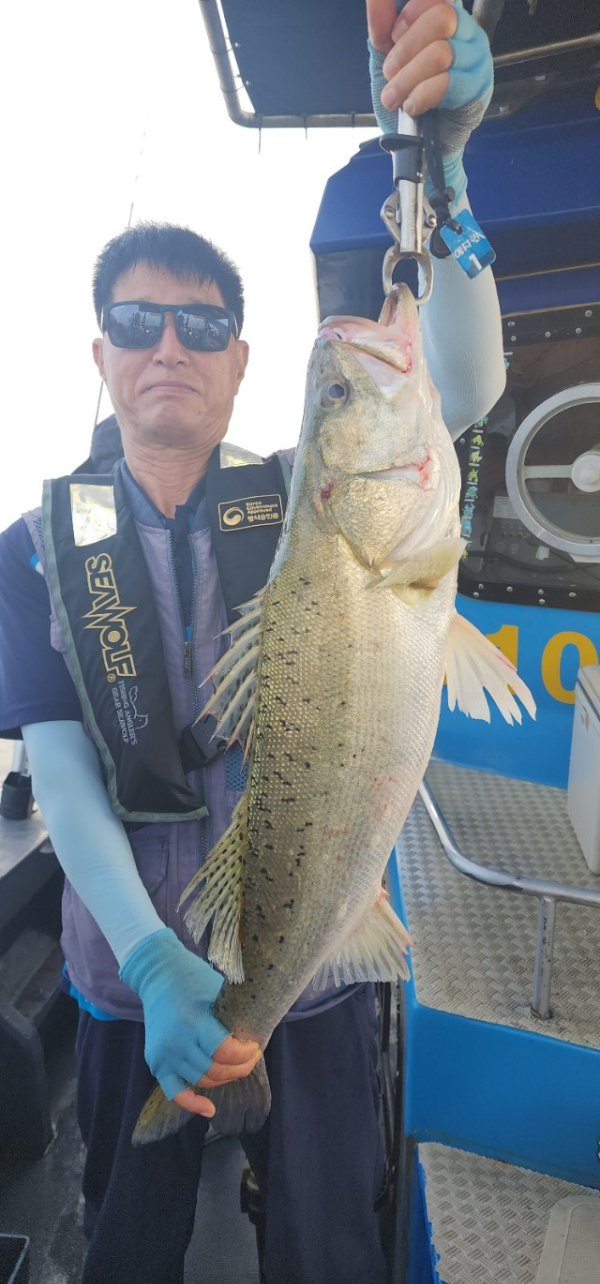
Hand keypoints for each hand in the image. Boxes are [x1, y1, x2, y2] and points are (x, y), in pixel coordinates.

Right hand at [120, 928, 260, 1115]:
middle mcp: (177, 1042)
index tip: (255, 1047)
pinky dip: (191, 1103)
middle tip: (251, 1057)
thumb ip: (233, 1016)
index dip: (245, 1055)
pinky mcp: (155, 1062)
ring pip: (202, 1080)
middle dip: (240, 1068)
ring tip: (235, 1067)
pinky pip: (174, 1092)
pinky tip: (209, 1109)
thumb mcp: (218, 991)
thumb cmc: (193, 978)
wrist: (158, 974)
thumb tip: (259, 1035)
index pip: (225, 1052)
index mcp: (194, 1021)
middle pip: (215, 1070)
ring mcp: (164, 1055)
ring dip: (223, 1078)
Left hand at [367, 0, 492, 201]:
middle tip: (390, 73)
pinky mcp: (478, 90)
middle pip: (442, 18)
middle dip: (406, 49)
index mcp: (449, 19)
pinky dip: (422, 96)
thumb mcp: (386, 59)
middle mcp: (469, 34)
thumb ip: (382, 27)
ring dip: (408, 79)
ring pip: (441, 53)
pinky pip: (448, 83)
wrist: (419, 143)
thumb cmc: (408, 97)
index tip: (392, 39)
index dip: (408, 16)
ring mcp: (478, 61)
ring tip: (394, 96)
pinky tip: (412, 106)